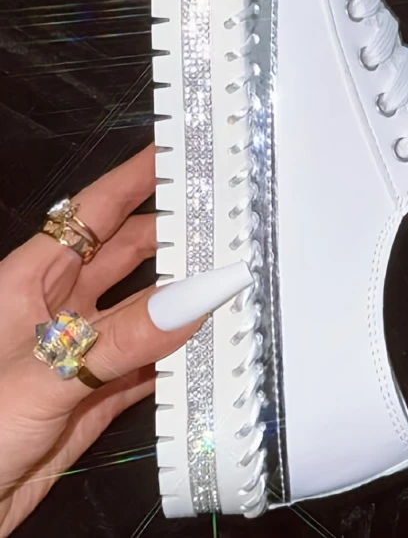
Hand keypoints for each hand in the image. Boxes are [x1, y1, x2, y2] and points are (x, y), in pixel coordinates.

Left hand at [0, 145, 251, 535]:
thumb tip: (199, 295)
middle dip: (175, 235)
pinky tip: (213, 346)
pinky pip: (150, 364)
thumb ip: (123, 337)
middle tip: (229, 221)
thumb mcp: (41, 376)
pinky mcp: (95, 398)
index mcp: (30, 281)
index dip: (134, 177)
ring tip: (235, 278)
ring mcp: (79, 353)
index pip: (91, 213)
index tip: (181, 152)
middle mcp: (58, 309)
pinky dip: (182, 355)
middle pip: (128, 254)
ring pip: (145, 310)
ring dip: (185, 298)